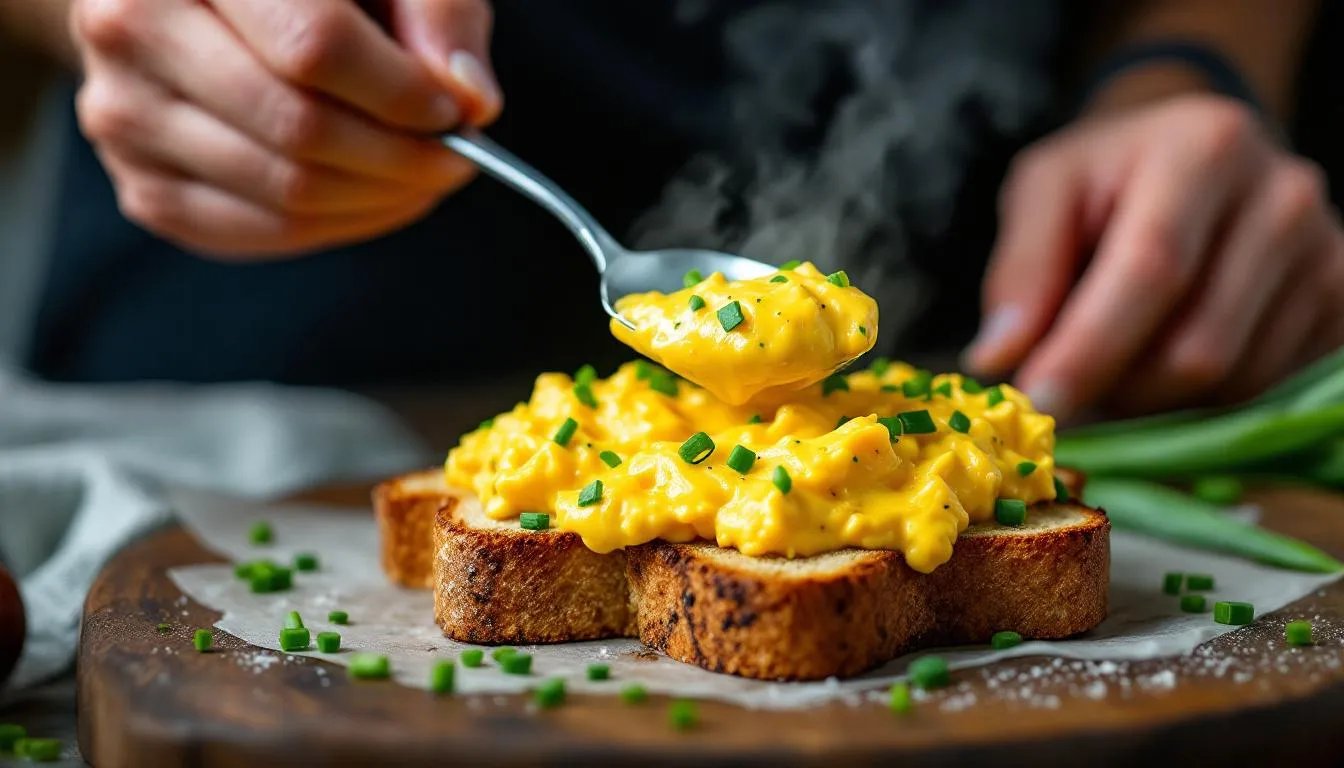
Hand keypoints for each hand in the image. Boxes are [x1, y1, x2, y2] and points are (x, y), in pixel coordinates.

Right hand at [70, 0, 498, 257]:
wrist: (194, 3)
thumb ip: (435, 11)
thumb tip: (472, 99)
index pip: (313, 44)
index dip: (399, 90)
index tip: (455, 111)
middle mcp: (132, 27)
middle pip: (300, 128)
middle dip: (401, 156)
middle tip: (456, 156)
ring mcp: (124, 114)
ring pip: (285, 190)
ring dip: (380, 197)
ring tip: (423, 174)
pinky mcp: (143, 186)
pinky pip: (260, 233)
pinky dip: (338, 225)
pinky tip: (375, 197)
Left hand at [966, 93, 1343, 420]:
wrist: (1198, 152)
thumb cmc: (1110, 176)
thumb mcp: (1046, 188)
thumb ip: (1020, 268)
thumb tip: (999, 358)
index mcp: (1206, 150)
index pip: (1152, 270)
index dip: (1090, 348)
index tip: (1039, 401)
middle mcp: (1284, 199)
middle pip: (1197, 346)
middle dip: (1115, 389)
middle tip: (1060, 388)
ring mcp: (1326, 255)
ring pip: (1230, 382)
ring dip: (1152, 400)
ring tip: (1112, 359)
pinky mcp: (1341, 305)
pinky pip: (1261, 392)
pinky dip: (1197, 400)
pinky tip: (1162, 357)